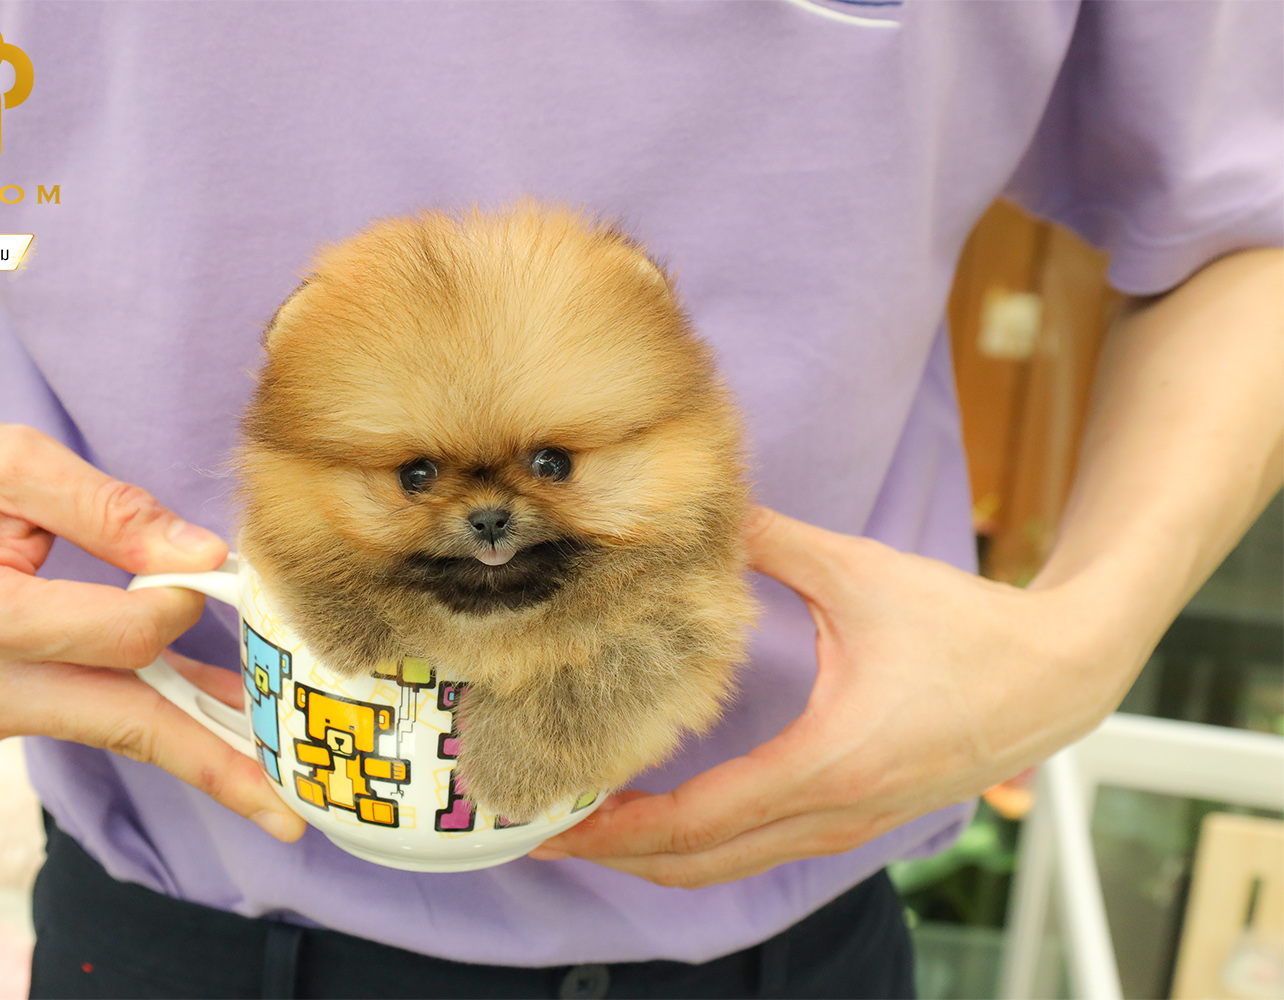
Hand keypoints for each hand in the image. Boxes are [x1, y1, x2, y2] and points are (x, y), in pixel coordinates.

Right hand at [0, 414, 303, 841]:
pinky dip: (151, 719)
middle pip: (123, 724)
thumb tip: (202, 558)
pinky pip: (86, 718)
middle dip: (215, 765)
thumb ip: (113, 510)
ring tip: (274, 781)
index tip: (214, 569)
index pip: (120, 636)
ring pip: (111, 729)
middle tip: (290, 812)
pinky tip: (214, 726)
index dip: (182, 604)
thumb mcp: (15, 462)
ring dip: (195, 745)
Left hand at [530, 504, 1131, 886]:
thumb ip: (775, 544)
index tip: (555, 821)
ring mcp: (849, 826)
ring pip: (731, 869)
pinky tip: (668, 818)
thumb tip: (704, 505)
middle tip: (542, 829)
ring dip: (655, 857)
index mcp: (828, 761)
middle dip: (614, 854)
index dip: (617, 828)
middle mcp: (834, 812)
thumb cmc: (968, 629)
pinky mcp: (860, 820)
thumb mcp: (862, 576)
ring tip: (590, 828)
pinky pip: (763, 853)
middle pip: (700, 864)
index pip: (699, 821)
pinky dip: (702, 848)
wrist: (1063, 677)